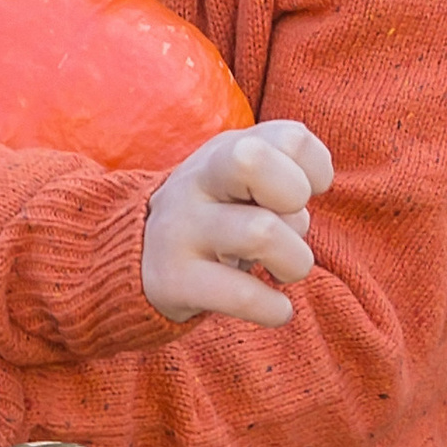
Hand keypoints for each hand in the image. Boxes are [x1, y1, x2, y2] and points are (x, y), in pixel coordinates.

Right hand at [142, 118, 333, 327]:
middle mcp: (195, 183)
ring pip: (262, 233)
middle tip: (290, 226)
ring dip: (295, 262)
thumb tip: (315, 187)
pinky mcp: (171, 280)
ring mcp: (180, 230)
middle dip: (294, 197)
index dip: (315, 169)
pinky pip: (242, 296)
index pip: (288, 138)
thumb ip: (282, 170)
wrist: (130, 258)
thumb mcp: (238, 182)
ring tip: (283, 271)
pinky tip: (274, 308)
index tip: (304, 196)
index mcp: (223, 153)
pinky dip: (274, 308)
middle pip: (252, 160)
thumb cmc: (212, 218)